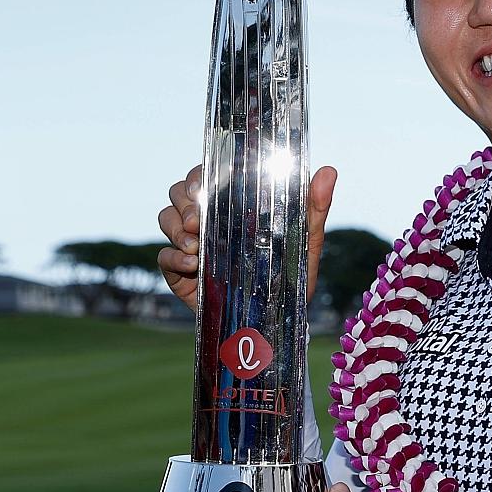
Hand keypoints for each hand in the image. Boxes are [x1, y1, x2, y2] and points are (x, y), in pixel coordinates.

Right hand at [157, 163, 337, 310]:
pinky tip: (192, 265)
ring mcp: (192, 246)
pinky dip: (172, 258)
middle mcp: (209, 221)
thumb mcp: (307, 242)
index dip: (199, 176)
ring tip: (195, 244)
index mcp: (234, 207)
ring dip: (175, 227)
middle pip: (178, 193)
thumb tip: (328, 171)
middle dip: (183, 202)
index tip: (204, 186)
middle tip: (197, 220)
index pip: (206, 176)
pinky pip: (163, 257)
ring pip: (165, 217)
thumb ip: (315, 208)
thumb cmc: (293, 275)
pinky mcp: (181, 274)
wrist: (278, 320)